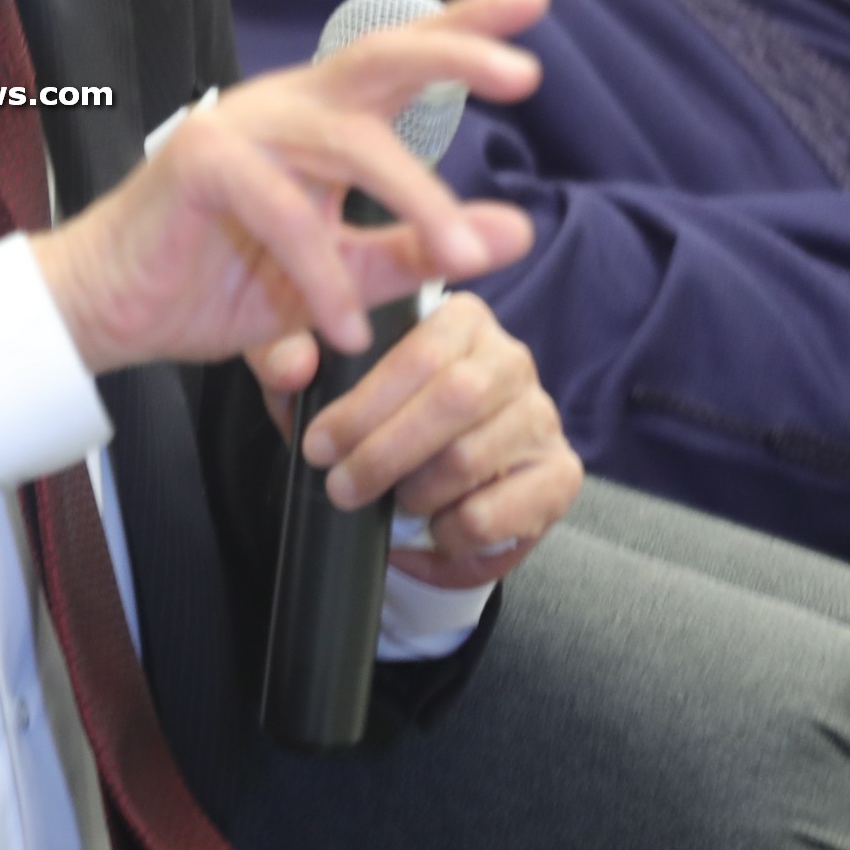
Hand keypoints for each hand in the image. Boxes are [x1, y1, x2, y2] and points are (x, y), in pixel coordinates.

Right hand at [28, 0, 549, 374]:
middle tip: (525, 73)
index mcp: (322, 118)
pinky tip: (342, 328)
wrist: (111, 312)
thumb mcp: (341, 276)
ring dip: (414, 198)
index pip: (401, 58)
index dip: (465, 27)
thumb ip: (419, 250)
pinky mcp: (201, 161)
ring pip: (349, 140)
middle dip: (456, 55)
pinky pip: (285, 209)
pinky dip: (322, 272)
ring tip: (459, 259)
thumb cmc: (217, 281)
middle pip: (380, 56)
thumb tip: (517, 231)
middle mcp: (287, 106)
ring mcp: (241, 124)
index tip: (533, 1)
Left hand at [249, 290, 581, 588]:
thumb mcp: (323, 387)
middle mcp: (511, 359)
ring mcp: (542, 416)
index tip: (319, 445)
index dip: (365, 405)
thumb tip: (292, 368)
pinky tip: (432, 526)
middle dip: (385, 452)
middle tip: (342, 487)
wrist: (430, 488)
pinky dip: (451, 530)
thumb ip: (288, 361)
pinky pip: (499, 511)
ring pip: (471, 457)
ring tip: (389, 503)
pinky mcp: (560, 475)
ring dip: (415, 492)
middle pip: (454, 399)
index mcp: (461, 319)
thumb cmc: (374, 423)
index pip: (420, 352)